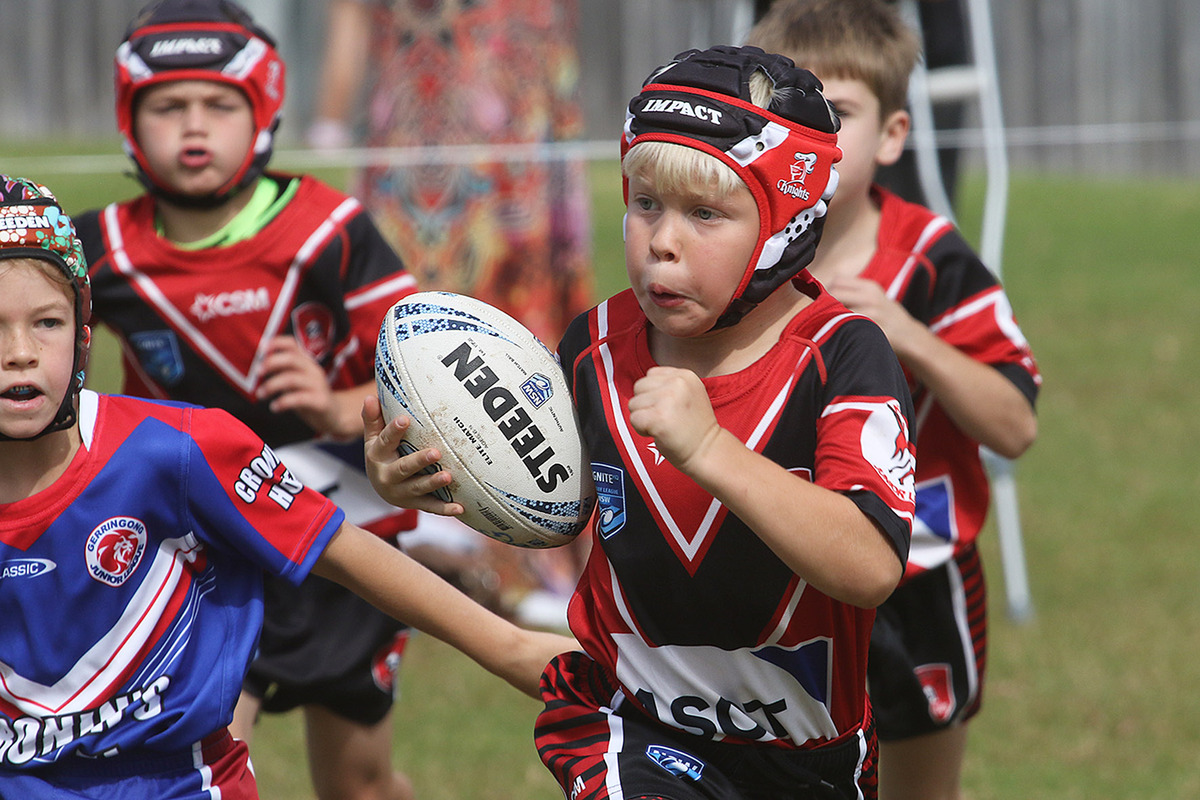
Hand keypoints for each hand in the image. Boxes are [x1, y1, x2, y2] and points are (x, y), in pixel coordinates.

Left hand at [256, 336, 359, 437]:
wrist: (334, 415)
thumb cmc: (309, 396)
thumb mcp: (295, 380)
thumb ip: (282, 371)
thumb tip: (258, 366)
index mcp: (306, 362)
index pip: (293, 344)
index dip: (276, 343)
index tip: (260, 349)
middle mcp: (313, 370)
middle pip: (292, 359)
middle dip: (271, 363)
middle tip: (257, 373)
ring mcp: (318, 385)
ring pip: (292, 379)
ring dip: (272, 385)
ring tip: (260, 394)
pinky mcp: (320, 401)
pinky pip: (299, 399)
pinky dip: (283, 402)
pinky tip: (274, 407)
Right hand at [362, 395, 464, 515]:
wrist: (381, 487)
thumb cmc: (382, 454)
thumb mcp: (373, 437)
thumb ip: (373, 419)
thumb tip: (370, 397)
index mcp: (377, 456)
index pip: (385, 441)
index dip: (394, 431)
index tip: (405, 419)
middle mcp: (387, 476)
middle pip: (403, 468)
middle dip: (419, 461)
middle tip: (436, 453)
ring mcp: (400, 492)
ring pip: (417, 488)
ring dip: (433, 483)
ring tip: (448, 476)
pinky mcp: (413, 504)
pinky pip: (430, 507)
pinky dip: (444, 509)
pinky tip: (459, 508)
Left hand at [627, 366, 720, 473]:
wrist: (708, 451)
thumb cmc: (693, 427)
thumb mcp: (688, 394)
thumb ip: (668, 385)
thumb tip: (641, 387)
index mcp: (685, 375)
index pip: (651, 375)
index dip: (653, 394)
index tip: (669, 408)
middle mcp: (677, 383)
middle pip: (639, 386)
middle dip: (645, 405)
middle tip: (664, 418)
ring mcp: (668, 399)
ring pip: (633, 404)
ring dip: (643, 418)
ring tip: (663, 426)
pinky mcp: (659, 417)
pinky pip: (634, 419)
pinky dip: (641, 430)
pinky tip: (659, 433)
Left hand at [824, 276, 924, 356]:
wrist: (909, 336)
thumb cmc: (885, 315)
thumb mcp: (873, 296)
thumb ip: (852, 292)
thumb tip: (822, 292)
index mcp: (869, 287)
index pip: (837, 280)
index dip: (827, 290)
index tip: (825, 301)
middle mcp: (871, 298)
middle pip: (834, 294)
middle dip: (825, 304)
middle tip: (823, 315)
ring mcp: (873, 315)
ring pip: (838, 311)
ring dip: (830, 318)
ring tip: (831, 326)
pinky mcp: (873, 332)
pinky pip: (848, 329)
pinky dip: (840, 331)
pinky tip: (841, 335)